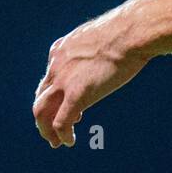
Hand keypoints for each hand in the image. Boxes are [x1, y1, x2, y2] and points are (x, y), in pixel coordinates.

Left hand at [34, 14, 148, 147]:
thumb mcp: (101, 37)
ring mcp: (64, 81)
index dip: (55, 95)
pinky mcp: (76, 95)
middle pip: (41, 96)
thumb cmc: (126, 31)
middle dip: (44, 115)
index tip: (66, 104)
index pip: (50, 79)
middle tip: (52, 130)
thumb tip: (109, 51)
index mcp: (61, 50)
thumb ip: (95, 48)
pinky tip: (70, 141)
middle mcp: (56, 66)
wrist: (130, 32)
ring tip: (55, 142)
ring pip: (41, 112)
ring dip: (46, 129)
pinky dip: (62, 135)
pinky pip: (61, 122)